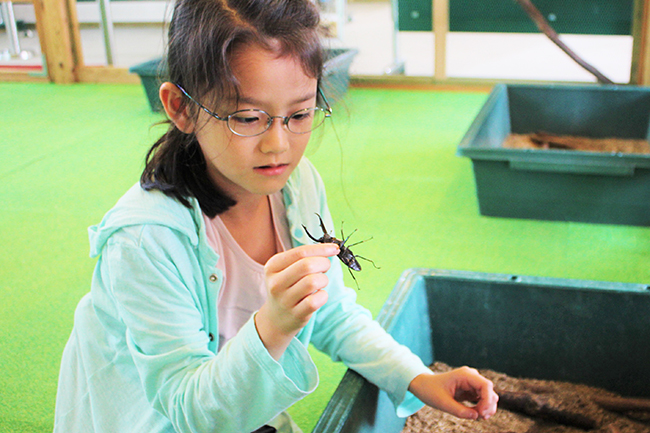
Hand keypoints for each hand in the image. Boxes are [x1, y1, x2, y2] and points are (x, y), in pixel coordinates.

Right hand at [255, 243, 338, 359]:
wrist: (276, 318)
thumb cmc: (287, 287)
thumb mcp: (286, 269)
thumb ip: (304, 258)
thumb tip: (330, 249)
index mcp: (272, 266)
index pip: (300, 252)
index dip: (321, 249)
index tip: (334, 248)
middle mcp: (275, 283)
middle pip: (307, 265)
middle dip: (324, 263)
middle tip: (325, 267)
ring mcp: (285, 300)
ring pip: (313, 282)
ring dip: (324, 280)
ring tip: (320, 283)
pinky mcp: (296, 314)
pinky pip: (316, 300)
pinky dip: (323, 295)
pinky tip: (318, 295)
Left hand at [408, 367, 497, 419]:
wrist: (423, 385)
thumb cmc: (430, 391)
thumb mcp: (442, 403)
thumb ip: (459, 410)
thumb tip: (476, 416)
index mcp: (465, 375)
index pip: (486, 385)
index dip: (488, 400)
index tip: (482, 413)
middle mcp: (471, 377)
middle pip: (490, 391)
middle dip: (488, 406)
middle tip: (479, 418)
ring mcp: (472, 383)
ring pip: (489, 396)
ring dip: (486, 408)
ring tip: (477, 417)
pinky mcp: (471, 390)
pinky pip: (482, 400)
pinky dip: (482, 408)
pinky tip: (475, 414)